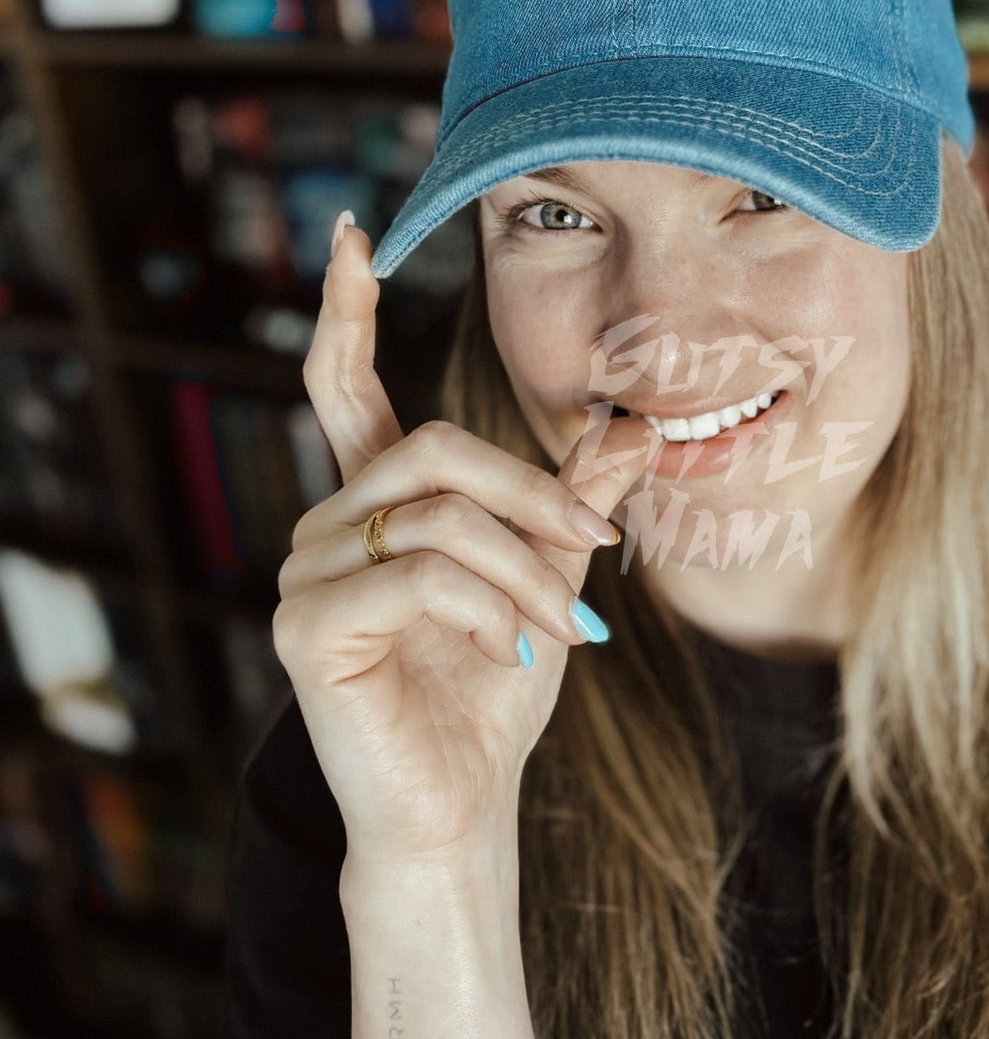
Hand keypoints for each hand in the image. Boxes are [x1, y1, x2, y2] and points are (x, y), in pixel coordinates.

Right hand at [271, 215, 656, 867]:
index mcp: (374, 505)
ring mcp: (305, 575)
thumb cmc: (493, 698)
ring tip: (567, 629)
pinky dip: (492, 607)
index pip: (345, 386)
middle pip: (437, 449)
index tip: (354, 233)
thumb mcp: (547, 582)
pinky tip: (517, 652)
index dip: (346, 310)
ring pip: (440, 515)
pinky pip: (420, 574)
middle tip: (595, 556)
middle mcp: (327, 526)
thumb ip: (572, 502)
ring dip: (527, 571)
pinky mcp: (306, 627)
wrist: (462, 805)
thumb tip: (633, 423)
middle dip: (531, 497)